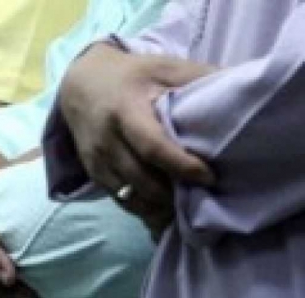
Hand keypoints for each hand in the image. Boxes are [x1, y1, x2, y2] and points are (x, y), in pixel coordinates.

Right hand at [59, 43, 216, 219]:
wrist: (79, 84)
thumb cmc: (130, 75)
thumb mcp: (162, 66)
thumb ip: (196, 77)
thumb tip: (239, 89)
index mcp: (125, 110)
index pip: (152, 146)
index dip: (180, 165)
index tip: (207, 177)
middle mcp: (107, 139)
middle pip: (140, 179)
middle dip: (171, 195)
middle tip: (200, 199)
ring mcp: (97, 159)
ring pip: (128, 195)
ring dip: (157, 208)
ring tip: (183, 210)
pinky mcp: (92, 172)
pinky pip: (118, 199)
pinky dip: (142, 209)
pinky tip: (162, 211)